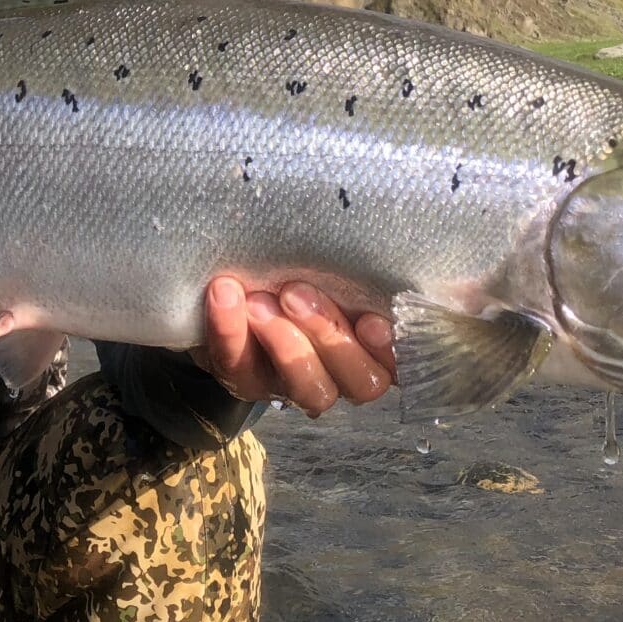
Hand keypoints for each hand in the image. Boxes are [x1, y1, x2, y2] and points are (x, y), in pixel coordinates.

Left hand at [194, 277, 396, 415]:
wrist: (233, 282)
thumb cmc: (302, 270)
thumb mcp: (334, 267)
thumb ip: (358, 269)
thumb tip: (382, 234)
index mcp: (373, 348)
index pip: (398, 363)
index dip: (388, 350)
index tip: (370, 320)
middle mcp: (340, 377)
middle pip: (358, 381)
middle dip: (328, 334)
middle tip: (295, 293)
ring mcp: (291, 386)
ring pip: (305, 387)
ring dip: (283, 343)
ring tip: (259, 302)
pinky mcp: (243, 380)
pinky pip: (236, 366)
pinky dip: (228, 330)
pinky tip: (224, 294)